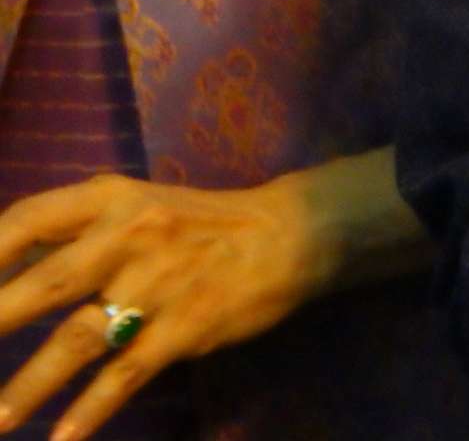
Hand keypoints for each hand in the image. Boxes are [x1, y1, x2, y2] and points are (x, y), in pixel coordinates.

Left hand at [0, 150, 424, 439]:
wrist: (291, 235)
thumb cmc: (201, 223)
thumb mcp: (139, 204)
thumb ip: (77, 229)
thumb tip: (3, 262)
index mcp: (113, 200)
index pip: (28, 221)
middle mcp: (131, 237)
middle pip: (45, 283)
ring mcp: (159, 285)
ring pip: (79, 340)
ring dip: (30, 385)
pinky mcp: (187, 328)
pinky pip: (128, 374)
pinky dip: (92, 408)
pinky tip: (64, 436)